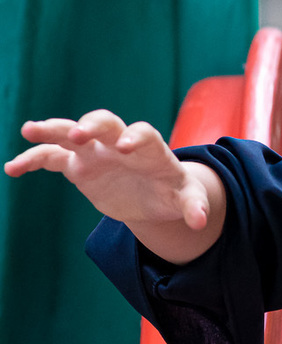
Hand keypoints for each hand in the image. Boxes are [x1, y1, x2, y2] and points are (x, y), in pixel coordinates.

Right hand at [5, 110, 224, 259]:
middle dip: (91, 124)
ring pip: (71, 133)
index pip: (143, 133)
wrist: (154, 195)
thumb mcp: (188, 199)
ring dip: (51, 129)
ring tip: (28, 130)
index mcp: (149, 148)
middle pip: (104, 122)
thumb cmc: (173, 191)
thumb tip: (201, 221)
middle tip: (78, 134)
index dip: (135, 137)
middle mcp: (118, 142)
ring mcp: (95, 152)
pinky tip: (12, 169)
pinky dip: (32, 160)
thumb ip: (194, 205)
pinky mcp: (78, 166)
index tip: (124, 146)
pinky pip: (51, 158)